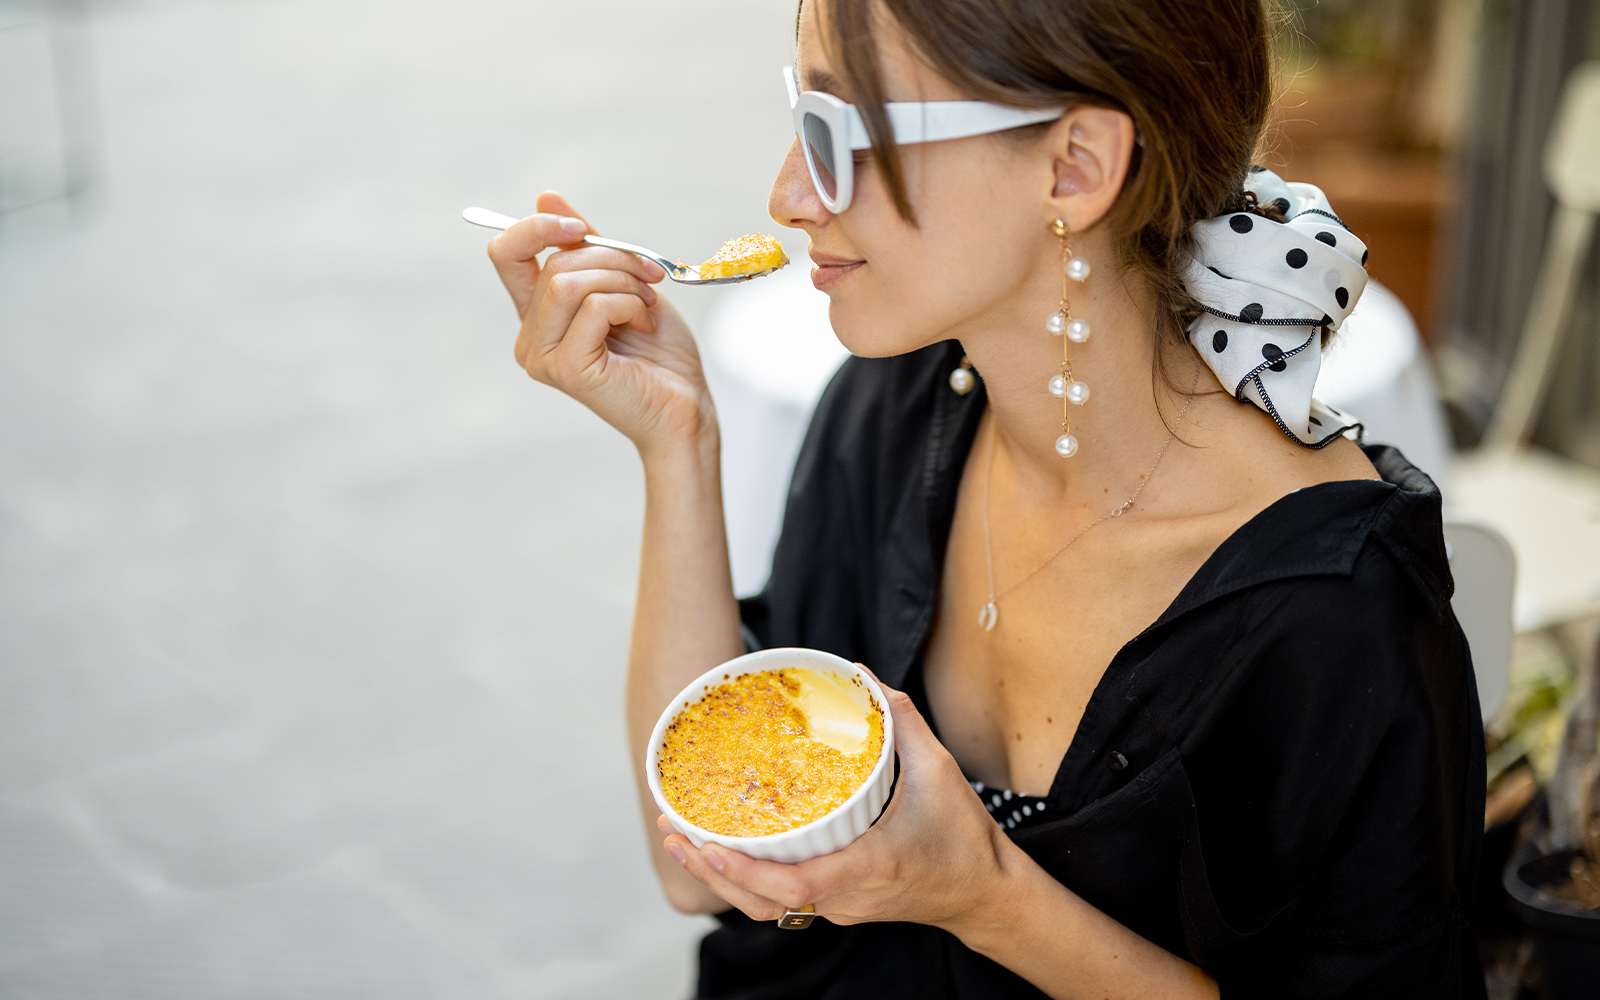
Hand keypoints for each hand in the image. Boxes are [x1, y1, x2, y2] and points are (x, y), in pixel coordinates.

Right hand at [487, 191, 714, 455]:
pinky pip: (594, 307)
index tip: (578, 226)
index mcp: (537, 315)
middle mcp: (530, 338)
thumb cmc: (659, 352)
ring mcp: (544, 357)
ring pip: (569, 281)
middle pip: (554, 263)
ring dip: (622, 281)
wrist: (685, 406)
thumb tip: (546, 197)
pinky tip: (642, 324)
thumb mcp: (623, 282)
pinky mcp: (568, 369)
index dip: (537, 227)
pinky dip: (628, 304)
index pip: (507, 254)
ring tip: (645, 305)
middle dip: (612, 257)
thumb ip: (586, 246)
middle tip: (649, 277)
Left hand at [659, 678, 1011, 932]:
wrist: (986, 893)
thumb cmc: (965, 839)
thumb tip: (862, 674)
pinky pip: (782, 904)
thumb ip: (901, 720)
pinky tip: (725, 855)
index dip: (741, 870)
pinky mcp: (839, 908)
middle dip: (710, 872)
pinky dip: (747, 884)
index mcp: (866, 868)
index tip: (706, 844)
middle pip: (760, 903)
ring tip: (684, 843)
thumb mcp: (940, 771)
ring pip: (765, 909)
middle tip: (673, 832)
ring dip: (720, 880)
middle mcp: (845, 898)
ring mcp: (840, 909)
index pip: (791, 885)